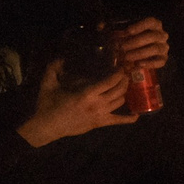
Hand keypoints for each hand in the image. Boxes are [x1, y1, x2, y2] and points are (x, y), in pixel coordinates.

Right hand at [19, 58, 137, 145]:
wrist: (46, 126)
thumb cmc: (47, 104)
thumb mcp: (48, 84)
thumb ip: (53, 68)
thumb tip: (60, 57)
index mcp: (87, 93)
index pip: (110, 81)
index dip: (118, 73)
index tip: (121, 67)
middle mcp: (98, 104)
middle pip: (119, 90)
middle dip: (124, 80)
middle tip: (124, 74)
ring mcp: (101, 115)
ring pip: (120, 102)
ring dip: (124, 93)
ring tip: (124, 86)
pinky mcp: (100, 124)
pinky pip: (118, 121)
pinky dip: (129, 119)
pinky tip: (136, 115)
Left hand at [106, 17, 167, 70]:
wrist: (137, 52)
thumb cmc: (128, 38)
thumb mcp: (119, 31)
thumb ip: (110, 27)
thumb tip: (100, 26)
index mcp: (153, 25)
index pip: (151, 22)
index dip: (140, 26)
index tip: (127, 32)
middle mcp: (161, 35)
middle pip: (153, 36)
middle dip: (136, 42)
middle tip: (122, 47)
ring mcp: (163, 47)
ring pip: (156, 49)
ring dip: (140, 53)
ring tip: (127, 57)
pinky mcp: (163, 58)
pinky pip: (160, 61)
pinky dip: (149, 63)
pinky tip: (137, 64)